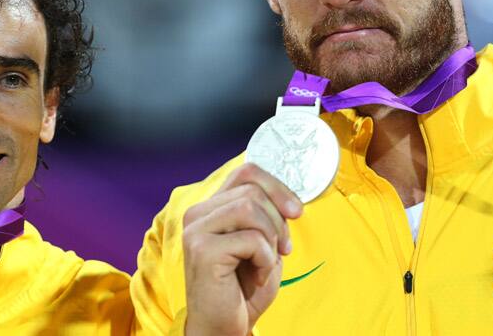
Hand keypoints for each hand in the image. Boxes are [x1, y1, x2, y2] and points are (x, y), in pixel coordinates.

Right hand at [182, 163, 302, 335]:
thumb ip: (263, 216)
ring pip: (251, 209)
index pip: (246, 172)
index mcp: (210, 207)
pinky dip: (265, 260)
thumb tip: (288, 198)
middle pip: (252, 190)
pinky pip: (252, 239)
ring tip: (266, 262)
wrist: (224, 327)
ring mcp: (196, 230)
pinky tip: (256, 275)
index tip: (296, 211)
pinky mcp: (203, 250)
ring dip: (271, 238)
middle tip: (281, 248)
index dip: (277, 186)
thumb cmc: (242, 288)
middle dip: (278, 220)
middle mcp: (197, 213)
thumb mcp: (259, 243)